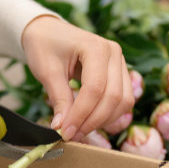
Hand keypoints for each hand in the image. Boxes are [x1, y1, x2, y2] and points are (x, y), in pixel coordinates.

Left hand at [21, 16, 133, 141]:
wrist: (48, 32)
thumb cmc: (45, 46)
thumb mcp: (47, 71)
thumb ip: (58, 99)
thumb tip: (62, 128)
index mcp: (96, 47)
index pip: (95, 88)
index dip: (81, 114)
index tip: (65, 132)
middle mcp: (114, 53)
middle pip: (113, 97)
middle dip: (92, 121)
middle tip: (71, 135)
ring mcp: (120, 62)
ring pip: (123, 101)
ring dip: (103, 121)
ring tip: (79, 130)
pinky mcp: (120, 73)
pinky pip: (123, 100)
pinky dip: (109, 115)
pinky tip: (90, 121)